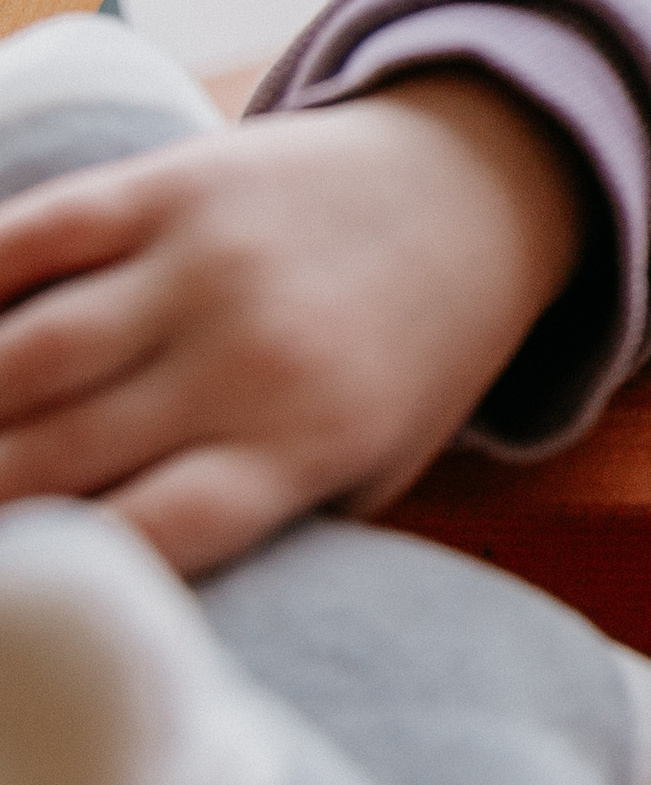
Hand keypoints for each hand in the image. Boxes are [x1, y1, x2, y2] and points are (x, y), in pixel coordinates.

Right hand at [0, 76, 583, 573]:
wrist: (470, 192)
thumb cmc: (408, 359)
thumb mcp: (373, 463)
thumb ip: (268, 520)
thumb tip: (137, 591)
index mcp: (308, 444)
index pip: (149, 537)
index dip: (56, 580)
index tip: (15, 599)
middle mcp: (252, 358)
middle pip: (59, 457)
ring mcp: (204, 266)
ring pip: (22, 357)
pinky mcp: (170, 186)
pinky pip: (30, 237)